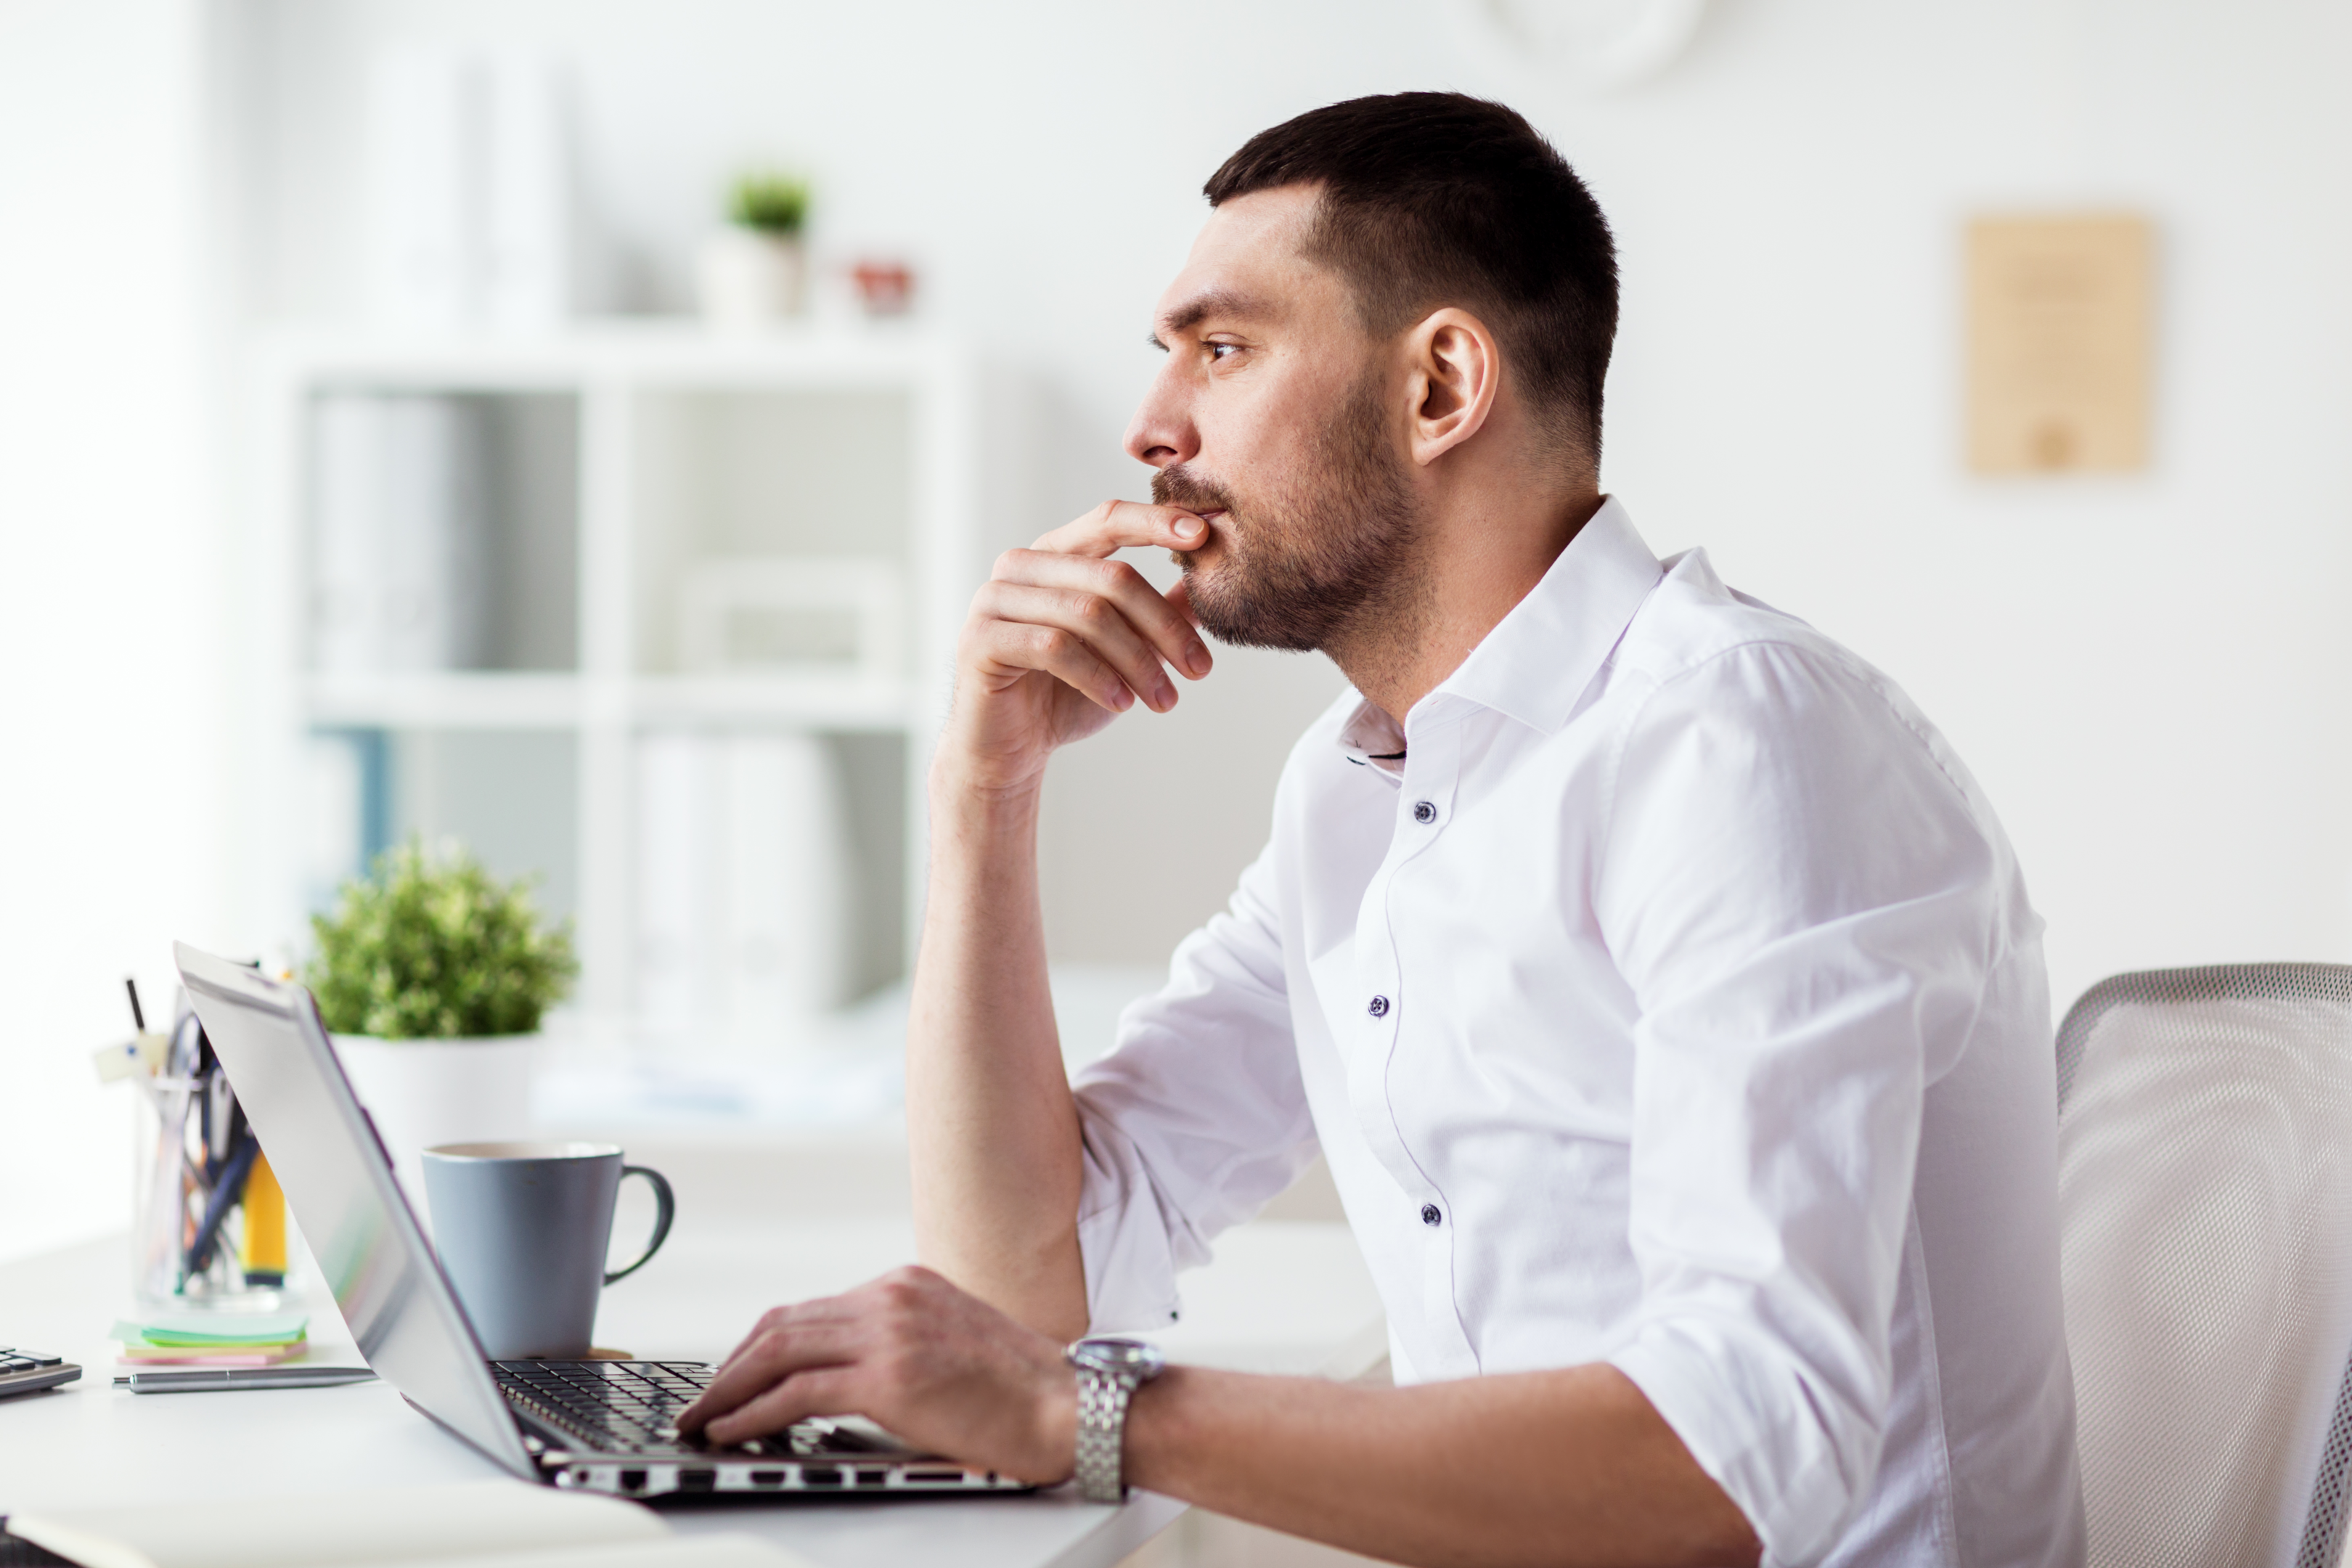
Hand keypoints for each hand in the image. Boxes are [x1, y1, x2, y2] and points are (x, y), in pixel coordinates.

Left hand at [674, 1265, 1080, 1483]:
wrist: (1073, 1406)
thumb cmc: (1025, 1391)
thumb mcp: (954, 1345)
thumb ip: (902, 1346)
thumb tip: (846, 1383)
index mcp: (908, 1285)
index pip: (811, 1309)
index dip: (760, 1345)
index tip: (734, 1374)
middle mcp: (893, 1297)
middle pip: (783, 1323)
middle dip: (731, 1365)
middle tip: (700, 1399)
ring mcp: (890, 1332)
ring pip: (778, 1350)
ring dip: (729, 1389)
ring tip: (702, 1419)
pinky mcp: (890, 1377)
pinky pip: (797, 1392)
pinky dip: (753, 1412)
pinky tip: (732, 1431)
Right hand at [940, 501, 1214, 796]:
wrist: (1008, 752)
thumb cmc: (1065, 696)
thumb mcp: (1125, 652)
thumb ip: (1159, 613)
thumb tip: (1211, 580)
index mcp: (1054, 555)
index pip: (1108, 520)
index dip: (1156, 522)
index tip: (1205, 536)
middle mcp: (1020, 566)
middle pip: (1112, 577)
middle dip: (1165, 627)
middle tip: (1200, 670)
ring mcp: (994, 599)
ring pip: (1089, 614)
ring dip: (1139, 662)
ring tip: (1165, 701)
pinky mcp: (979, 639)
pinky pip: (1054, 646)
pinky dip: (1098, 677)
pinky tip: (1122, 704)